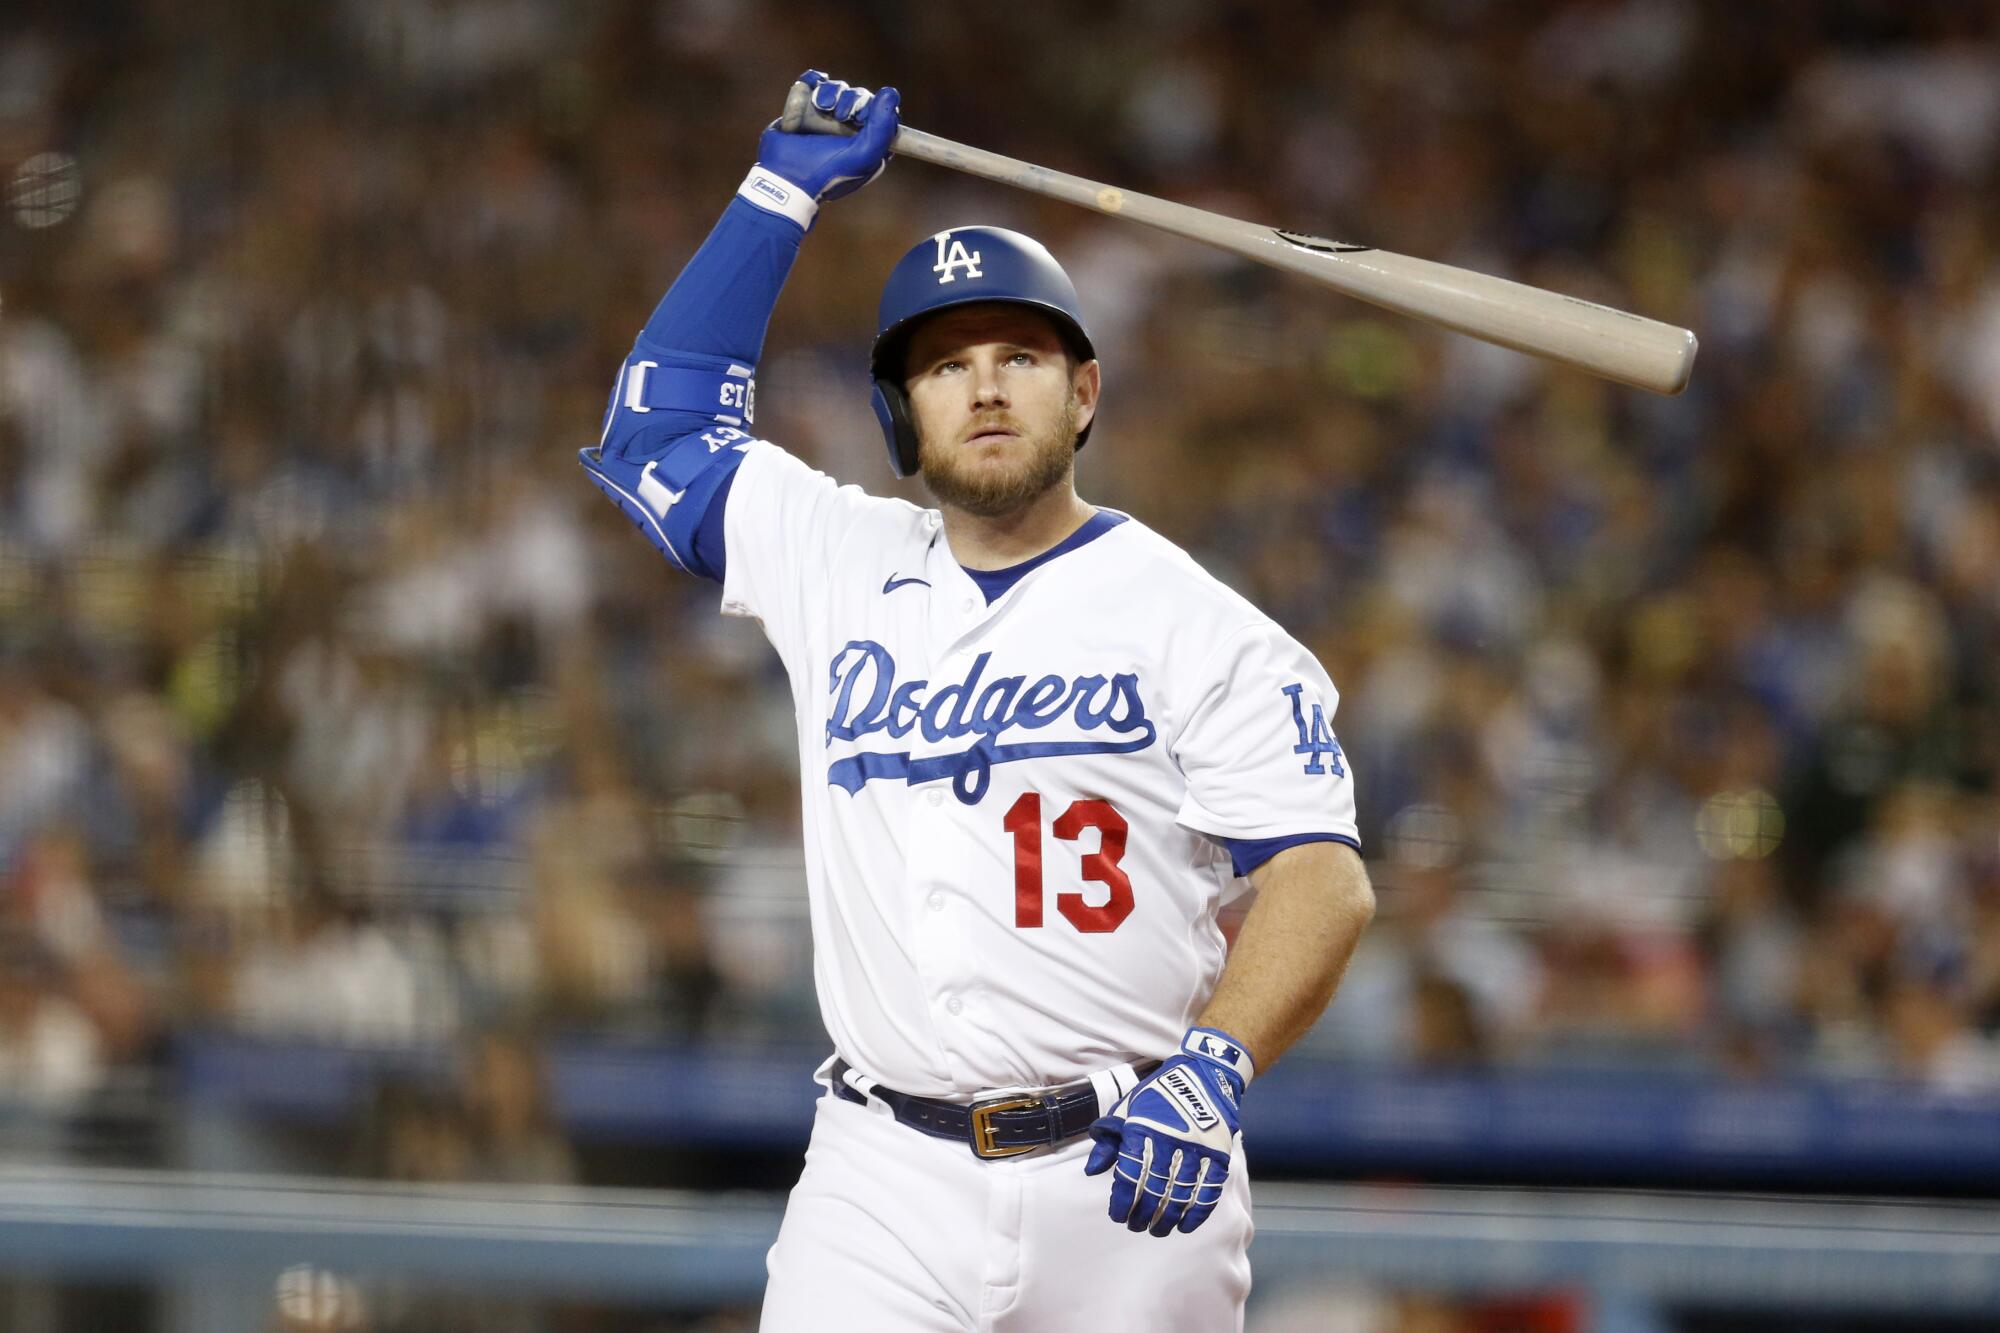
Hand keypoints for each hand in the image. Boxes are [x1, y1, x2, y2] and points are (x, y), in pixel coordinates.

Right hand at [758, 70, 899, 203]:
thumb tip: (891, 93)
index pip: (881, 114)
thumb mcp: (862, 155)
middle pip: (859, 98)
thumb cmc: (826, 171)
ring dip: (830, 92)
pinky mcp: (804, 109)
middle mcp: (848, 131)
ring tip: (820, 106)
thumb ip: (882, 127)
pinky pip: (815, 82)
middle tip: (839, 114)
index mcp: (867, 145)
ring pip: (837, 89)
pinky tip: (811, 85)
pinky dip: (813, 79)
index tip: (860, 118)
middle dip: (850, 99)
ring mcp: (825, 120)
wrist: (783, 177)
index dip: (875, 108)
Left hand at [1083, 1028, 1252, 1236]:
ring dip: (1168, 1217)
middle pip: (1154, 1189)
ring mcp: (1197, 1147)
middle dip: (1143, 1214)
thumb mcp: (1128, 1108)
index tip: (1117, 1216)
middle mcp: (1170, 1139)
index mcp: (1143, 1127)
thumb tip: (1091, 1170)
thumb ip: (1109, 1139)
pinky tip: (1186, 1225)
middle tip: (1137, 1226)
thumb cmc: (1159, 1094)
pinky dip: (1197, 1211)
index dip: (1122, 1200)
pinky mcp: (1219, 1153)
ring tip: (1158, 1230)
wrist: (1204, 1073)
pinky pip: (1209, 1190)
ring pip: (1180, 1194)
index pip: (1130, 1174)